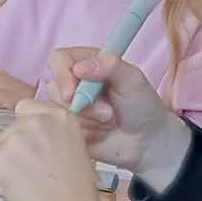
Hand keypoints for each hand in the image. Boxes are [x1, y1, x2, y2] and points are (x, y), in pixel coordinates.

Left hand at [0, 99, 104, 200]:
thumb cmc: (78, 192)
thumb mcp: (77, 150)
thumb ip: (55, 135)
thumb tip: (40, 138)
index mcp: (60, 117)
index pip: (27, 106)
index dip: (26, 126)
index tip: (31, 143)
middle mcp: (37, 121)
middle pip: (11, 129)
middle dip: (16, 149)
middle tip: (31, 171)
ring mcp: (16, 139)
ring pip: (1, 150)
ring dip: (8, 165)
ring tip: (28, 186)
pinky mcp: (0, 159)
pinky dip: (1, 182)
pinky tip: (20, 193)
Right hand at [44, 48, 192, 192]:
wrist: (146, 141)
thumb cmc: (143, 106)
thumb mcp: (133, 79)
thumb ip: (110, 66)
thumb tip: (79, 68)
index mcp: (89, 63)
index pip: (59, 59)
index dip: (62, 75)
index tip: (73, 93)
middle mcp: (76, 83)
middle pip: (55, 88)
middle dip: (83, 105)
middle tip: (108, 113)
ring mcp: (70, 106)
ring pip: (59, 110)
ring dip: (87, 119)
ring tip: (108, 121)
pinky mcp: (69, 127)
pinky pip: (61, 129)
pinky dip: (83, 132)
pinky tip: (100, 133)